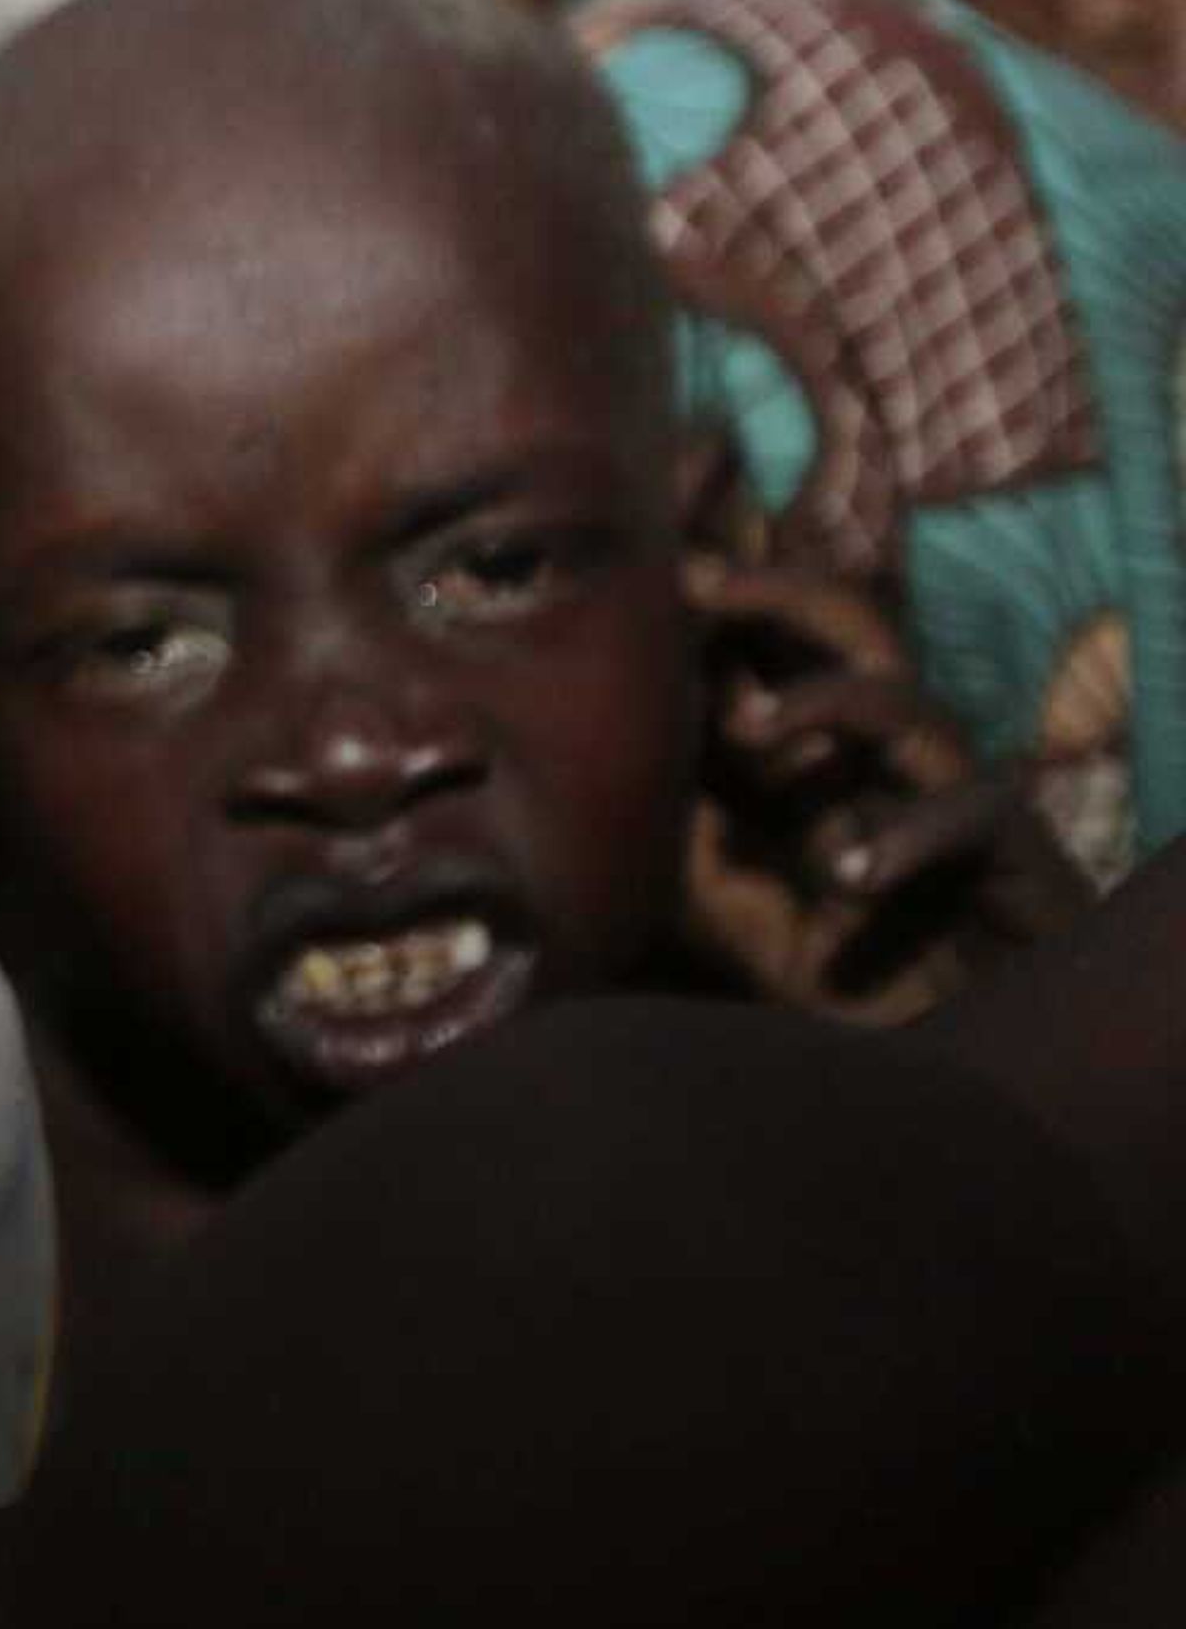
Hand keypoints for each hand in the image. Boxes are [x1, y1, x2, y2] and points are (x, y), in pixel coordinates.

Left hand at [683, 556, 1090, 1020]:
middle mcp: (883, 762)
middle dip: (780, 594)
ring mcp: (949, 795)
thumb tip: (616, 774)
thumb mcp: (739, 912)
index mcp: (817, 763)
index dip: (717, 612)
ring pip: (904, 705)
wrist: (970, 1051)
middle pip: (851, 635)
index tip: (643, 576)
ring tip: (743, 725)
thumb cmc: (854, 980)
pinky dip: (909, 836)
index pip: (770, 657)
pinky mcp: (1011, 852)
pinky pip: (972, 813)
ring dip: (823, 700)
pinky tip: (851, 873)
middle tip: (699, 581)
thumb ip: (690, 844)